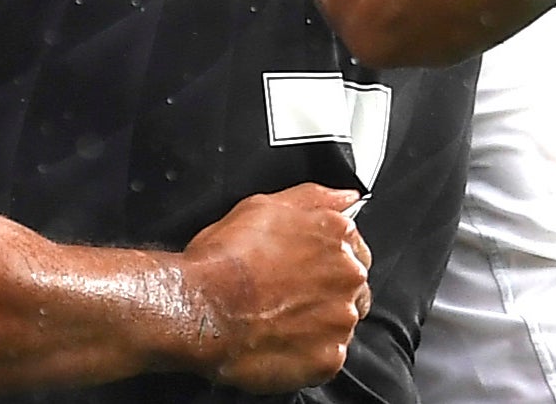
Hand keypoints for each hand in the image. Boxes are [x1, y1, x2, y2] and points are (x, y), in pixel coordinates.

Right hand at [182, 183, 370, 392]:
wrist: (201, 308)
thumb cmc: (225, 259)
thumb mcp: (264, 206)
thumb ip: (313, 198)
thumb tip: (345, 197)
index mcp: (337, 236)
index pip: (355, 249)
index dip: (326, 261)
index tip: (304, 270)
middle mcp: (348, 276)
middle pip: (352, 287)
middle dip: (326, 291)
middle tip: (286, 295)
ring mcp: (341, 319)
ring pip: (341, 322)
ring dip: (319, 322)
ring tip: (278, 319)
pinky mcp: (329, 358)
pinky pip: (329, 356)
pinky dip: (308, 352)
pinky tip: (280, 341)